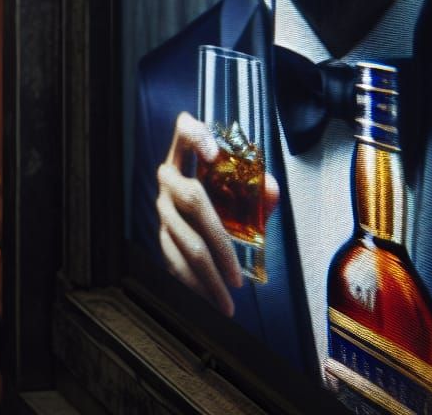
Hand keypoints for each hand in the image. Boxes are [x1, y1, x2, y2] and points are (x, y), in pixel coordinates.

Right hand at [156, 112, 279, 316]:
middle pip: (193, 198)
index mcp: (186, 157)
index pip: (184, 131)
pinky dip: (193, 283)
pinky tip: (210, 300)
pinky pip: (173, 260)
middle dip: (219, 237)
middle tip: (239, 270)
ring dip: (209, 273)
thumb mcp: (239, 189)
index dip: (196, 136)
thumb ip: (256, 189)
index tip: (216, 154)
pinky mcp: (161, 233)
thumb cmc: (221, 196)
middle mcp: (169, 178)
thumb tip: (270, 191)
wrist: (196, 218)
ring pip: (185, 240)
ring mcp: (162, 207)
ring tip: (231, 296)